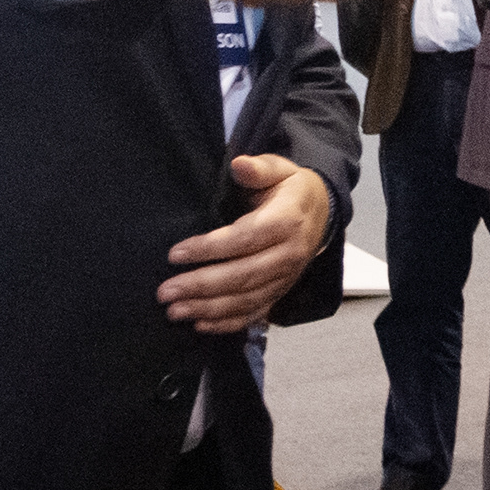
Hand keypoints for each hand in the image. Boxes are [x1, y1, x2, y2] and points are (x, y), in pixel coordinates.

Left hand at [159, 152, 331, 331]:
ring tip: (175, 311)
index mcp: (286, 221)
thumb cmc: (291, 190)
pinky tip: (201, 325)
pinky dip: (229, 323)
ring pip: (247, 299)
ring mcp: (286, 277)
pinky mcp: (281, 292)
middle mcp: (289, 254)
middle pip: (243, 275)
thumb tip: (240, 165)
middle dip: (201, 285)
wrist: (323, 214)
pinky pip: (255, 312)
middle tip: (166, 291)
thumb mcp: (280, 170)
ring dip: (209, 308)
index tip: (175, 254)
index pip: (244, 239)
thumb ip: (259, 168)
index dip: (209, 249)